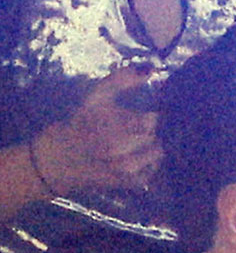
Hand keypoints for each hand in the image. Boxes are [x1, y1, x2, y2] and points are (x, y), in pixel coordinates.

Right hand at [33, 65, 161, 193]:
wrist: (59, 160)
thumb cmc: (81, 123)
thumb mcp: (96, 98)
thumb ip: (121, 80)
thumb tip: (150, 69)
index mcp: (113, 125)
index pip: (152, 119)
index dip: (153, 115)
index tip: (148, 114)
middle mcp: (121, 149)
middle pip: (156, 136)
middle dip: (152, 130)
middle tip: (140, 129)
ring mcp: (127, 168)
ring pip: (158, 153)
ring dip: (152, 146)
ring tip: (138, 142)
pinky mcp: (131, 183)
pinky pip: (154, 170)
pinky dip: (150, 162)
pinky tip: (137, 156)